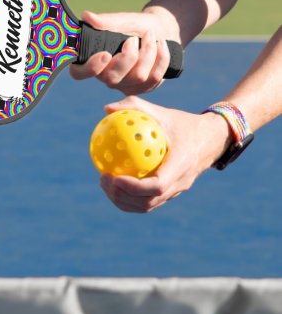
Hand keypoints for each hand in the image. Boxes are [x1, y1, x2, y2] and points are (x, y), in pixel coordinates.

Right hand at [70, 9, 179, 94]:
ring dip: (148, 51)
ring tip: (150, 35)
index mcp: (93, 60)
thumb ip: (106, 21)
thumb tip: (87, 16)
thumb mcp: (122, 20)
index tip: (105, 54)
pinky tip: (161, 45)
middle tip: (133, 39)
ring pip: (138, 77)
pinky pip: (154, 78)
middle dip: (128, 57)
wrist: (161, 30)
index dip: (90, 68)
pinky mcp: (143, 88)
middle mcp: (106, 76)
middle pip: (112, 79)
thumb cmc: (136, 26)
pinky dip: (161, 57)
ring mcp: (125, 85)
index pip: (79, 73)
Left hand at [98, 96, 232, 212]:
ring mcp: (176, 191)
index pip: (157, 186)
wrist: (211, 139)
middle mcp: (180, 183)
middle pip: (148, 202)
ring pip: (147, 206)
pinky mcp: (171, 193)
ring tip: (104, 183)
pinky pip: (148, 201)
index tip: (114, 177)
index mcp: (181, 165)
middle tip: (103, 179)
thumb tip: (106, 109)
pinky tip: (114, 183)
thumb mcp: (162, 112)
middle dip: (122, 196)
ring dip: (123, 200)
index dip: (134, 187)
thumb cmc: (183, 123)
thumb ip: (135, 107)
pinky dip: (129, 198)